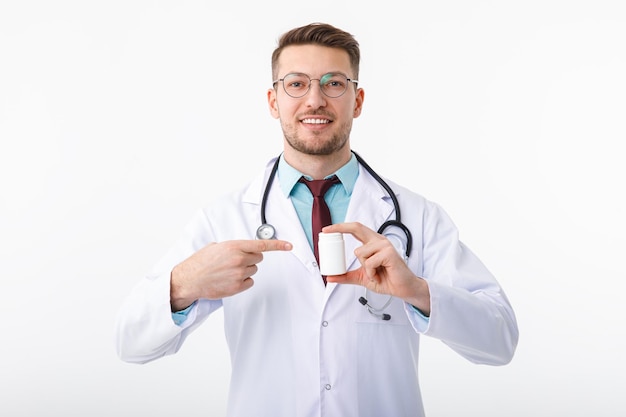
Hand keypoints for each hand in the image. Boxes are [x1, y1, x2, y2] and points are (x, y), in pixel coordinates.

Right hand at [170, 239, 291, 310]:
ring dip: (245, 270)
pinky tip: (229, 280)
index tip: (290, 245)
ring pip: (254, 270)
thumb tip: (245, 249)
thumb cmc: (201, 262)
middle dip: (250, 258)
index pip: (261, 245)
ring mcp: (239, 274)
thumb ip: (234, 247)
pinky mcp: (237, 287)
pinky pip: (250, 282)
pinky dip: (243, 281)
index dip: (278, 245)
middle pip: (258, 258)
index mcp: (234, 246)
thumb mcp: (216, 247)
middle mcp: (239, 259)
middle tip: (235, 261)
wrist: (189, 280)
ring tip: (228, 271)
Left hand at [322, 222, 429, 314]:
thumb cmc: (386, 280)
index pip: (355, 230)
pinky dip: (371, 273)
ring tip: (375, 273)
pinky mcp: (389, 253)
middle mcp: (378, 241)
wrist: (403, 289)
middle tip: (325, 232)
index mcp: (372, 243)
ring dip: (364, 268)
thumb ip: (346, 276)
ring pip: (360, 252)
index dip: (340, 227)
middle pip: (357, 227)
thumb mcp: (362, 277)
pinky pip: (370, 262)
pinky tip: (379, 275)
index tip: (326, 230)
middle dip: (340, 227)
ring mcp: (384, 246)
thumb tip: (330, 277)